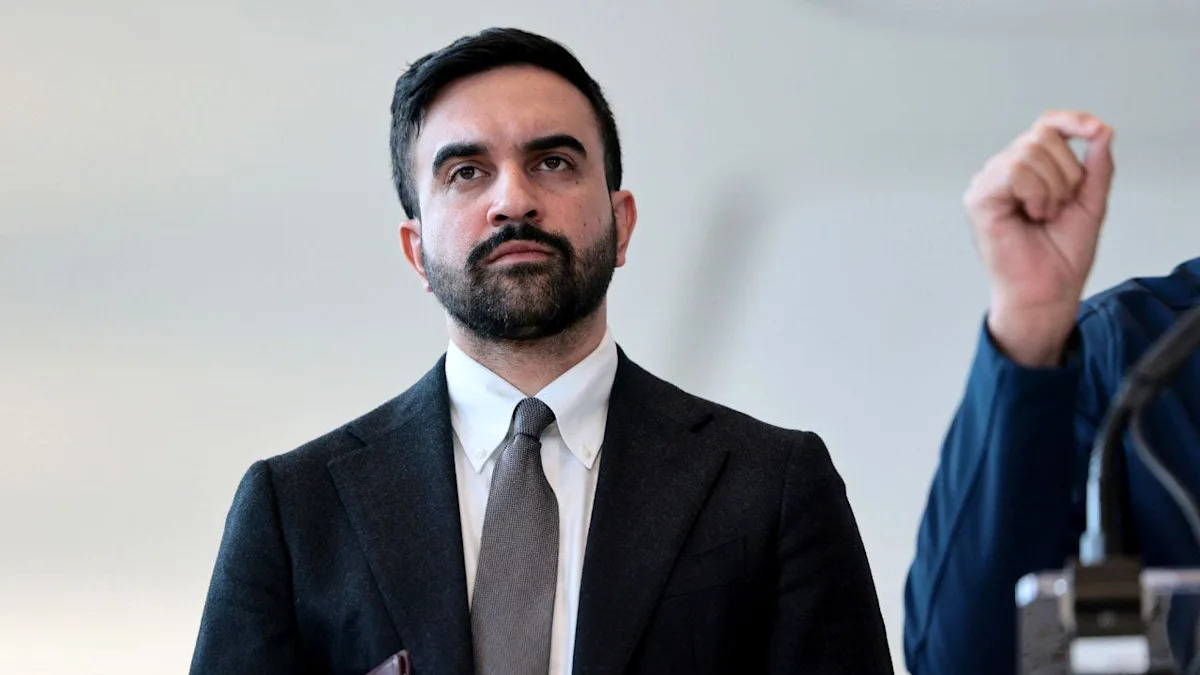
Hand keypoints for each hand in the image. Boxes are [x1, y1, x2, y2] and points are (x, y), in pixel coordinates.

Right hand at [963, 110, 1114, 366]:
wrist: (1048, 292)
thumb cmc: (1061, 257)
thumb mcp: (1090, 203)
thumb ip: (1096, 168)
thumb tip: (1101, 132)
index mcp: (1027, 170)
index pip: (1046, 126)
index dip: (1071, 120)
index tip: (1095, 129)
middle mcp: (1003, 172)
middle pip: (1041, 137)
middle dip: (1066, 173)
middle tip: (1060, 206)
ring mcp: (988, 184)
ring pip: (1029, 153)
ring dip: (1052, 188)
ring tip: (1045, 215)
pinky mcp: (978, 199)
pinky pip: (1014, 172)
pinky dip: (1035, 193)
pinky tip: (1033, 214)